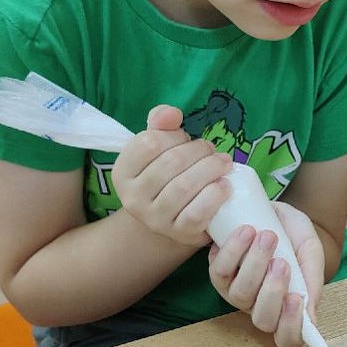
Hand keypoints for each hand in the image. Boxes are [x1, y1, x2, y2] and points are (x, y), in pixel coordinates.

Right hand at [112, 105, 231, 246]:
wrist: (171, 219)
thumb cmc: (166, 176)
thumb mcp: (157, 148)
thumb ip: (161, 124)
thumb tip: (172, 113)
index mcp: (122, 172)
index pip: (150, 142)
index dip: (174, 135)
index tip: (186, 139)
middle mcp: (132, 197)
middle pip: (172, 162)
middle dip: (199, 150)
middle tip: (212, 151)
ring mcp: (154, 218)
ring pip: (185, 186)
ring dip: (211, 169)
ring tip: (223, 164)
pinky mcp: (178, 233)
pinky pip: (196, 213)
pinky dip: (214, 196)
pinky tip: (224, 186)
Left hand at [208, 201, 324, 346]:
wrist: (274, 210)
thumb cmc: (294, 236)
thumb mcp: (310, 251)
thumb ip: (312, 280)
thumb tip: (310, 317)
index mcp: (287, 308)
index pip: (288, 338)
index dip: (291, 327)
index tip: (296, 299)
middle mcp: (260, 306)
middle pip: (262, 320)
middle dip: (272, 292)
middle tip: (282, 263)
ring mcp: (237, 292)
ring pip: (241, 295)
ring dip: (254, 265)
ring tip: (268, 237)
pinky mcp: (217, 273)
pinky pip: (220, 271)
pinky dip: (234, 250)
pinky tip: (247, 231)